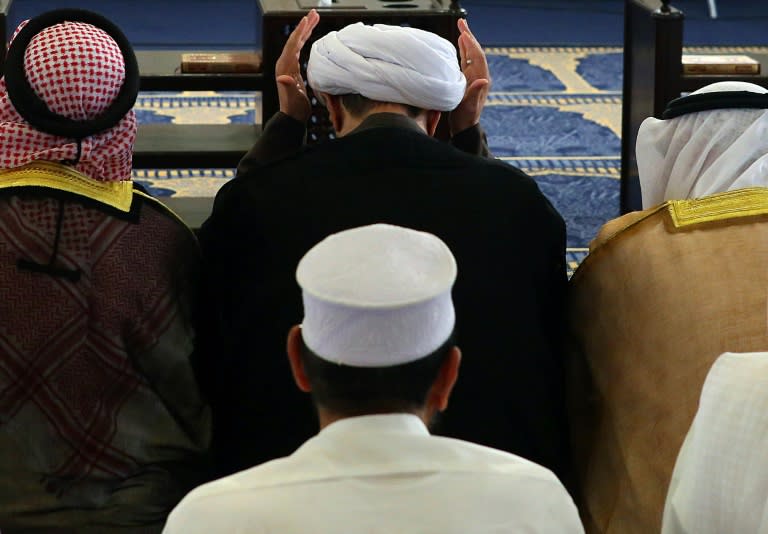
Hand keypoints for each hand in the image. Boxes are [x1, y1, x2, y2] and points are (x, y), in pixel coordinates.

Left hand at [275, 9, 319, 122]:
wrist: (292, 116)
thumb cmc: (294, 108)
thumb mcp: (292, 98)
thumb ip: (287, 87)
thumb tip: (282, 78)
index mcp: (284, 67)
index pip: (293, 44)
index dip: (300, 31)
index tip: (307, 19)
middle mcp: (285, 63)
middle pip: (295, 39)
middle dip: (304, 26)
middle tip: (314, 13)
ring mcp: (288, 65)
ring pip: (297, 42)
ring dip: (306, 30)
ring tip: (314, 19)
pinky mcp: (293, 68)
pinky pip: (299, 49)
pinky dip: (305, 40)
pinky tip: (309, 34)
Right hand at [450, 18, 489, 134]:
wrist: (464, 127)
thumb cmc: (466, 119)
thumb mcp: (469, 107)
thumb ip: (476, 93)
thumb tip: (484, 79)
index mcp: (480, 80)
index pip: (477, 57)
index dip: (471, 44)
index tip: (463, 33)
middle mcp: (478, 75)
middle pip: (475, 51)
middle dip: (469, 36)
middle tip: (462, 22)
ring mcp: (472, 76)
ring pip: (470, 54)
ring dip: (466, 40)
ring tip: (461, 28)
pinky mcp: (466, 79)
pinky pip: (465, 60)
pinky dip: (463, 49)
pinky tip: (459, 43)